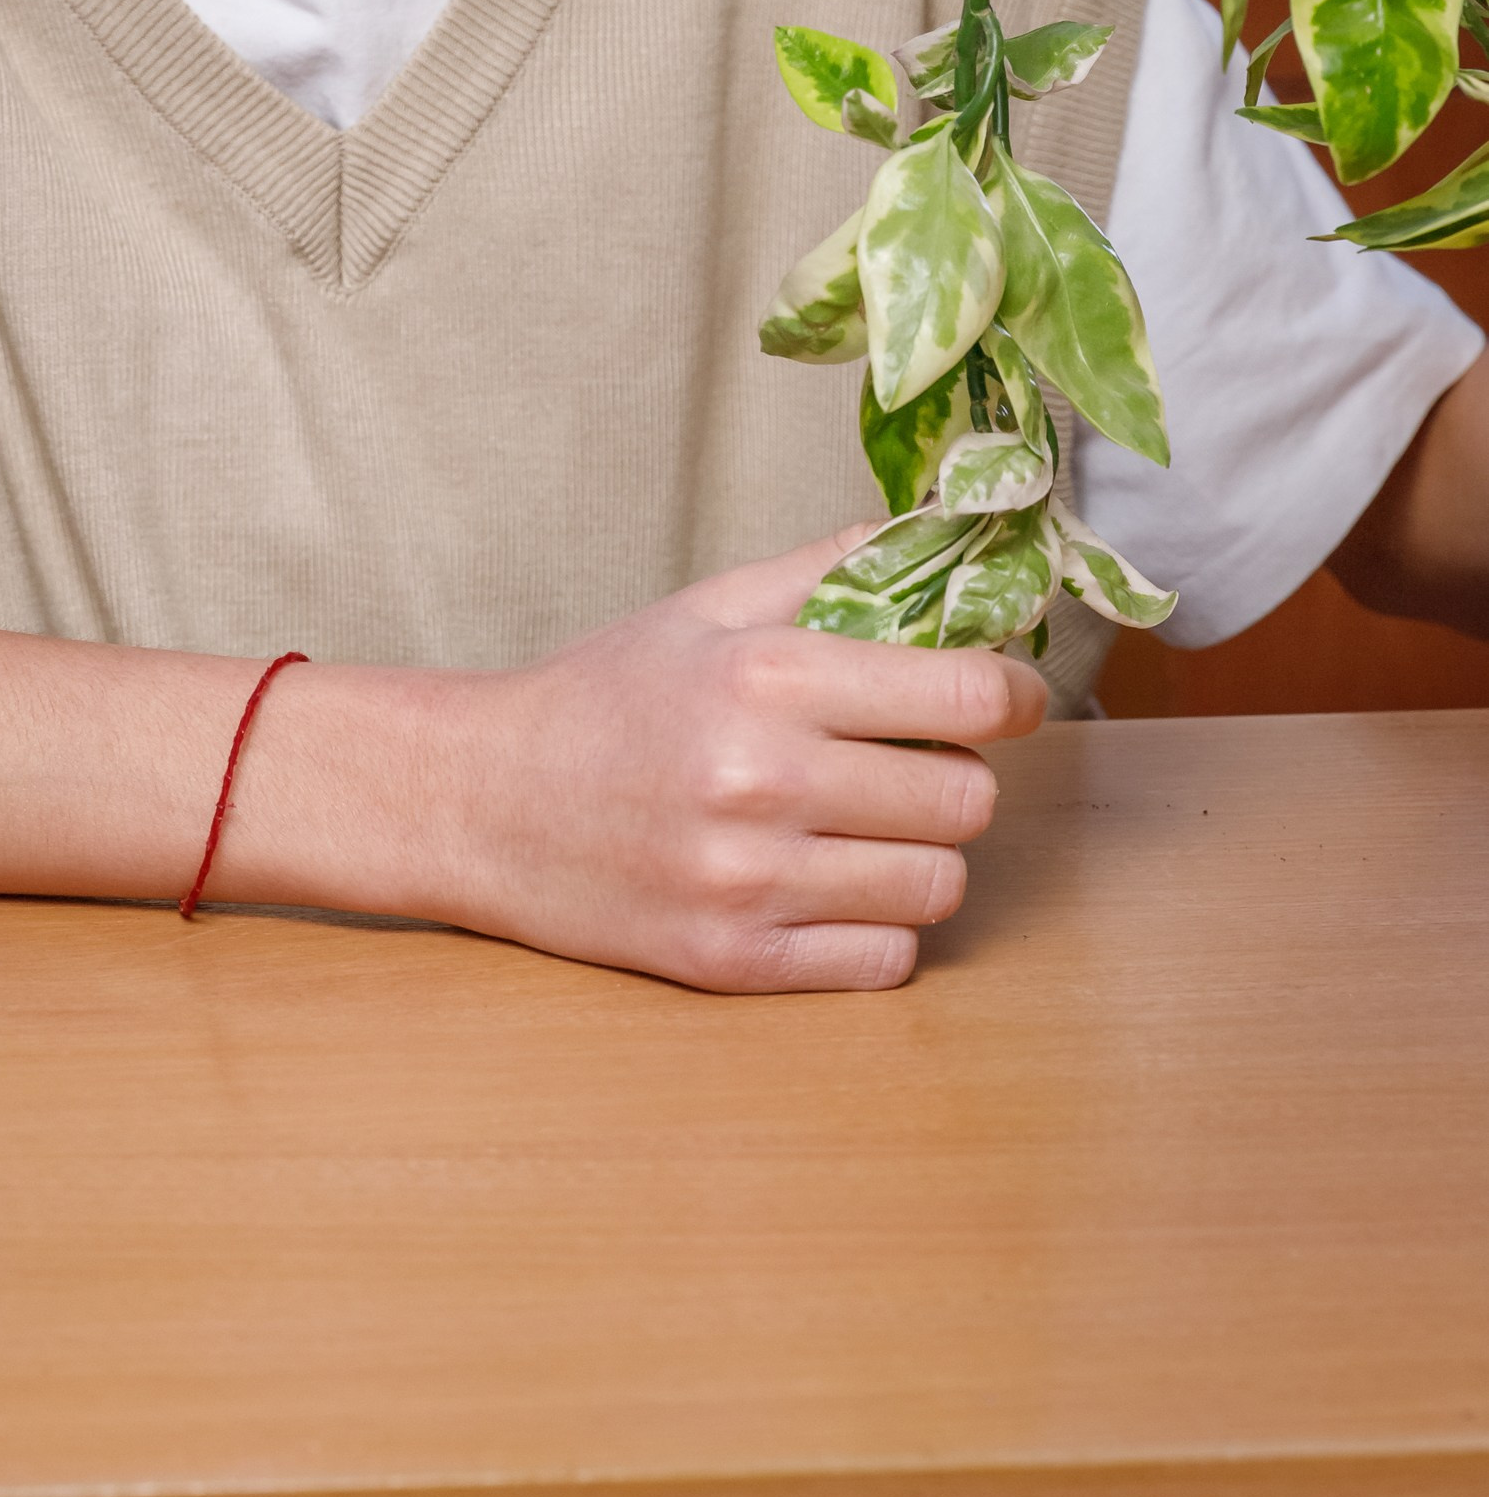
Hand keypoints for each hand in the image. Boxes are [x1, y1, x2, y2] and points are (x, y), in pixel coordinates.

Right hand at [429, 530, 1046, 995]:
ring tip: (863, 825)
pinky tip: (828, 886)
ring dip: (919, 854)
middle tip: (911, 761)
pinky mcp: (735, 962)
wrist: (483, 801)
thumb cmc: (602, 697)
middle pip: (967, 800)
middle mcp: (763, 780)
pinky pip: (883, 960)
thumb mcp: (707, 608)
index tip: (1007, 695)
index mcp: (765, 677)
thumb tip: (937, 534)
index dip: (1013, 694)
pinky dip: (875, 927)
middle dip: (957, 776)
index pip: (966, 695)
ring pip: (937, 886)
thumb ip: (829, 570)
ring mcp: (749, 882)